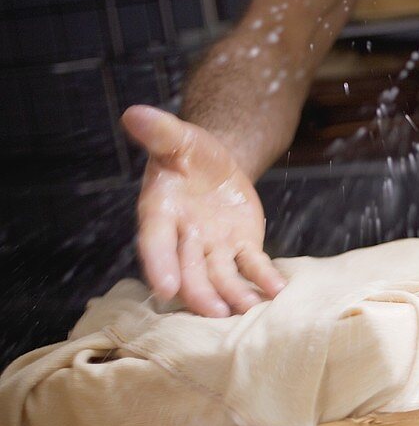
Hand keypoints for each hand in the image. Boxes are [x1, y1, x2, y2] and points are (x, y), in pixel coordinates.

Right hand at [121, 105, 284, 316]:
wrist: (214, 163)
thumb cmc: (187, 152)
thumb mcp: (176, 138)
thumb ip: (159, 132)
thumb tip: (134, 114)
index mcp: (160, 213)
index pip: (156, 243)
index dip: (159, 265)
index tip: (165, 289)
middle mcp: (184, 237)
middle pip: (190, 270)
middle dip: (201, 292)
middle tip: (213, 312)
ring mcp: (214, 247)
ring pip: (222, 276)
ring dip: (233, 294)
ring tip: (247, 310)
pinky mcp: (242, 247)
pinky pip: (253, 266)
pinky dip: (265, 278)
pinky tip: (278, 292)